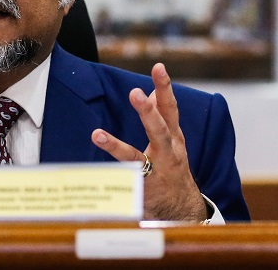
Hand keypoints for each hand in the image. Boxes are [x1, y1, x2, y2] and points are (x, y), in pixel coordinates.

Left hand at [91, 63, 206, 220]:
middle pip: (159, 130)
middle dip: (147, 112)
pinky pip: (123, 182)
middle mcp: (168, 153)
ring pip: (137, 158)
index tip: (158, 67)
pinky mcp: (141, 190)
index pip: (170, 108)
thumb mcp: (173, 139)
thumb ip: (162, 116)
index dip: (165, 87)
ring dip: (117, 147)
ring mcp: (155, 173)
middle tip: (135, 93)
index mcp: (174, 138)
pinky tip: (94, 172)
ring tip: (98, 135)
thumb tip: (152, 90)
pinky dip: (109, 178)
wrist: (183, 209)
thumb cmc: (174, 166)